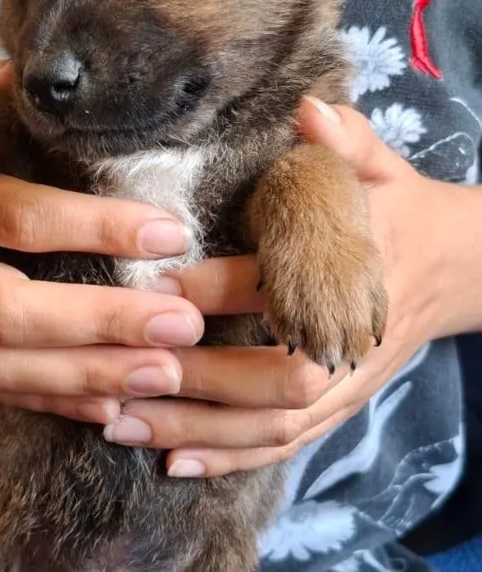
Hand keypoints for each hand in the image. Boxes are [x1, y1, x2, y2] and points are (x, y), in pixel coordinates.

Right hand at [0, 64, 203, 423]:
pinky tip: (117, 405)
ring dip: (88, 374)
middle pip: (9, 310)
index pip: (19, 216)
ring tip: (167, 372)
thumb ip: (9, 101)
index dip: (96, 226)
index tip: (173, 233)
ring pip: (3, 365)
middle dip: (100, 322)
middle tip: (182, 323)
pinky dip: (57, 403)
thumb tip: (77, 75)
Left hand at [102, 98, 471, 474]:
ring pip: (274, 423)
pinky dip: (230, 459)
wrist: (457, 266)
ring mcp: (347, 380)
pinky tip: (174, 462)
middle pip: (278, 377)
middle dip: (199, 382)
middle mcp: (353, 334)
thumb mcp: (378, 165)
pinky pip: (285, 445)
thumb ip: (344, 139)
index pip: (284, 283)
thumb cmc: (399, 209)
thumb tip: (309, 109)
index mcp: (360, 268)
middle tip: (124, 374)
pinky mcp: (339, 406)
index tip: (154, 284)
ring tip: (124, 425)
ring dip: (198, 431)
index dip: (219, 287)